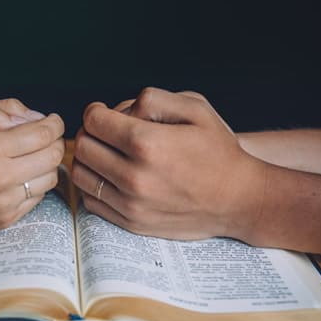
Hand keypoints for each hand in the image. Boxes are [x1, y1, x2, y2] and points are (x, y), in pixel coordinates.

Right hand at [0, 99, 64, 239]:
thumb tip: (33, 116)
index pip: (42, 134)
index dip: (54, 123)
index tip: (54, 120)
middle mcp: (0, 177)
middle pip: (52, 156)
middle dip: (55, 142)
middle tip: (48, 136)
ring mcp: (5, 202)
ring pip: (50, 178)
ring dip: (48, 164)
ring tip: (33, 156)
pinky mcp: (6, 219)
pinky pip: (38, 198)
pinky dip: (36, 184)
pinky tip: (21, 176)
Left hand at [72, 87, 264, 240]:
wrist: (240, 199)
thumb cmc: (218, 150)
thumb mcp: (195, 108)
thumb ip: (151, 98)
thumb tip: (117, 110)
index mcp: (147, 144)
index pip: (93, 121)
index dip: (95, 111)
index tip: (104, 112)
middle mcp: (134, 177)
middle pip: (82, 146)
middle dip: (90, 132)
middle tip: (106, 131)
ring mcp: (131, 204)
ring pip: (81, 174)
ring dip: (88, 159)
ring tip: (107, 153)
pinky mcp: (131, 223)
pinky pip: (91, 200)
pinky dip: (94, 184)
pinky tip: (112, 175)